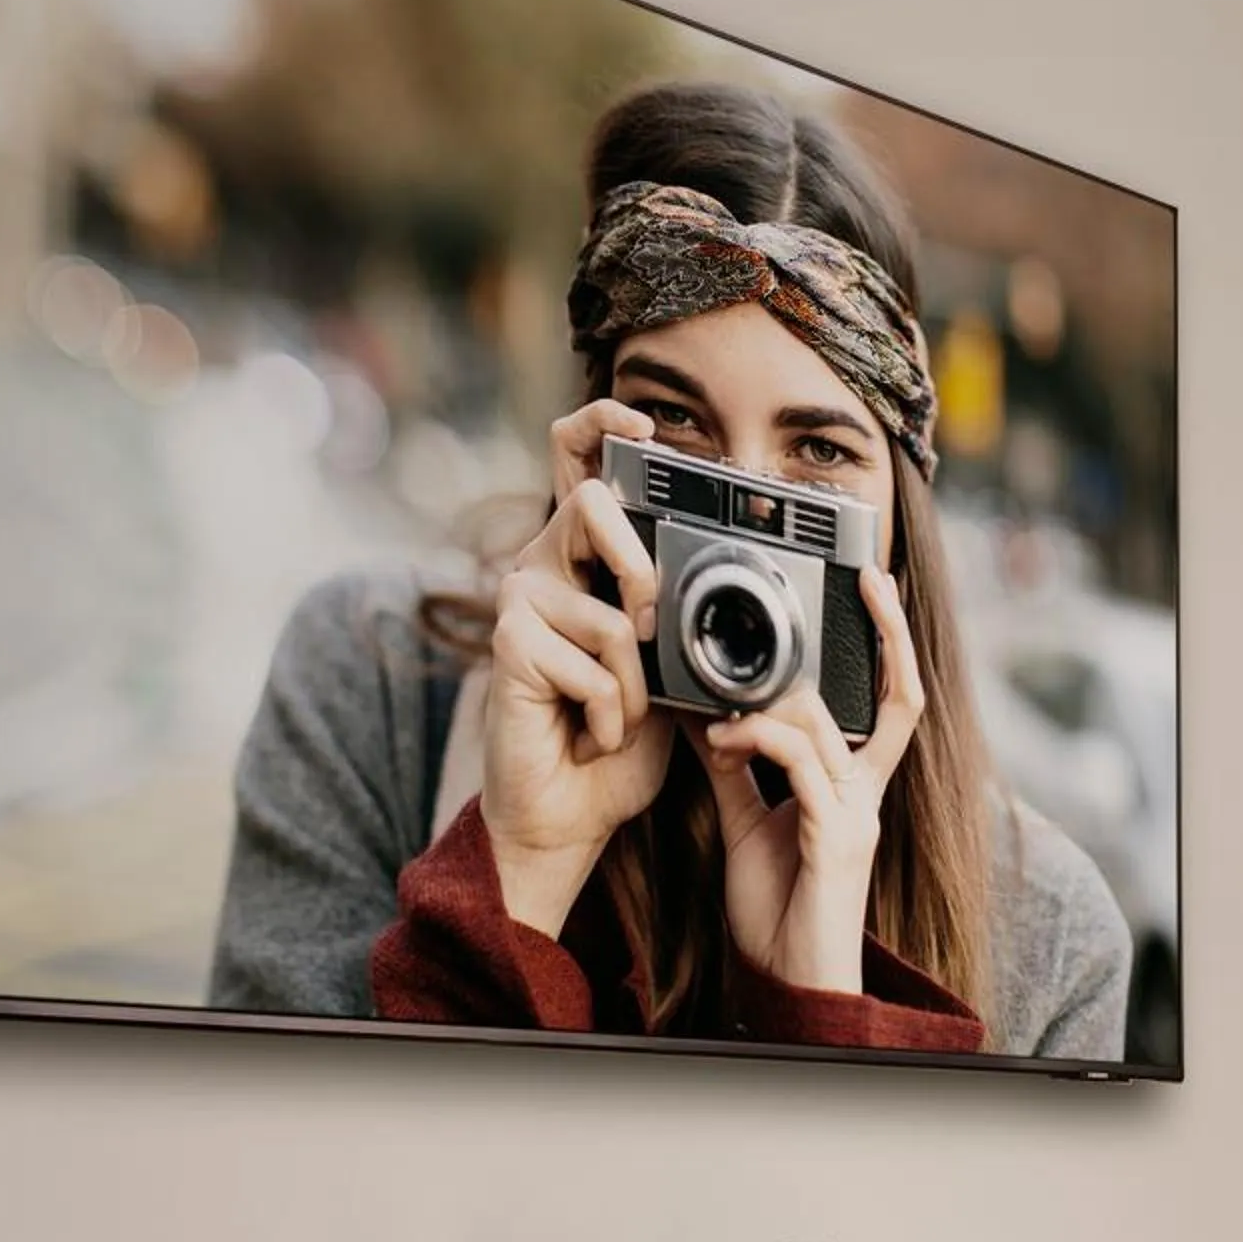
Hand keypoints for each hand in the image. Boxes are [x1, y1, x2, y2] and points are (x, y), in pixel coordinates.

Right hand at [480, 401, 674, 936]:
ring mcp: (520, 599)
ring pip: (610, 611)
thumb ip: (683, 619)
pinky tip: (588, 733)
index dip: (603, 426)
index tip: (646, 429)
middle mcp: (544, 566)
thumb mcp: (671, 672)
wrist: (570, 815)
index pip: (576, 461)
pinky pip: (594, 662)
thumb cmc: (618, 745)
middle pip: (590, 505)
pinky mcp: (509, 641)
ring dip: (634, 684)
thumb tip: (733, 581)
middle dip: (639, 572)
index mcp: (585, 561)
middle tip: (644, 634)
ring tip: (614, 716)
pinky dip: (611, 714)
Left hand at [691, 568, 924, 999]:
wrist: (790, 983)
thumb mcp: (747, 827)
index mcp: (853, 789)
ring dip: (762, 710)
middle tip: (834, 597)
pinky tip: (724, 744)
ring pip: (823, 725)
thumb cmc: (778, 916)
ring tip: (716, 722)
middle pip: (874, 699)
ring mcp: (857, 814)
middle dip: (862, 643)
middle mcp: (866, 795)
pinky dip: (759, 741)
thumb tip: (709, 720)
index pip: (891, 702)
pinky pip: (801, 764)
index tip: (873, 587)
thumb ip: (736, 771)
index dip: (893, 644)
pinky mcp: (837, 836)